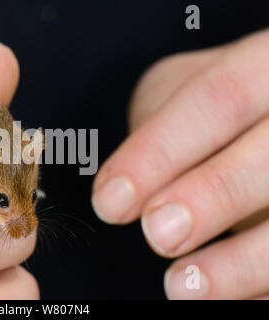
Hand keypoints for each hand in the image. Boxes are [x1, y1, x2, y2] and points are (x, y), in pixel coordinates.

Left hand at [92, 29, 268, 298]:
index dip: (160, 153)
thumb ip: (154, 129)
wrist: (261, 109)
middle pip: (268, 158)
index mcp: (265, 65)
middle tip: (157, 233)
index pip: (219, 99)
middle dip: (210, 199)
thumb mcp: (182, 89)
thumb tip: (121, 194)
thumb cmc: (217, 105)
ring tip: (183, 286)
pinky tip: (228, 299)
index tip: (111, 200)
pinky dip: (261, 287)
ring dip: (240, 263)